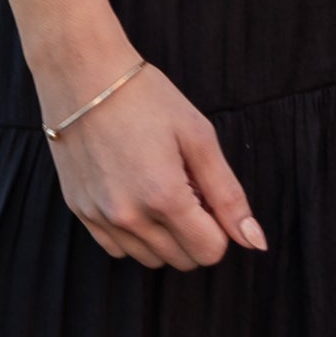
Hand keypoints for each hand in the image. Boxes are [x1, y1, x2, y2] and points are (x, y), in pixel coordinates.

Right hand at [47, 59, 266, 267]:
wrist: (82, 75)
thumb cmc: (146, 99)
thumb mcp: (199, 138)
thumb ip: (228, 195)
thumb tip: (255, 241)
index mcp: (165, 197)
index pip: (210, 251)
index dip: (219, 227)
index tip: (207, 195)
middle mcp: (129, 216)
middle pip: (183, 260)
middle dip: (195, 232)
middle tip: (185, 187)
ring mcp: (100, 217)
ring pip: (151, 260)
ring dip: (165, 237)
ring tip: (157, 189)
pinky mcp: (80, 212)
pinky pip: (119, 249)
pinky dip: (134, 235)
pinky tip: (133, 196)